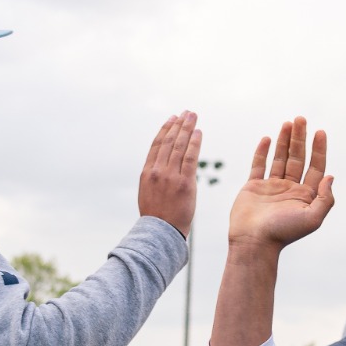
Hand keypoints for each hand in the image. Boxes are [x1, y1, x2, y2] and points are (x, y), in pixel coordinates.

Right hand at [137, 111, 202, 235]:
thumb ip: (156, 178)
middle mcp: (157, 171)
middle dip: (178, 124)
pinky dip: (194, 143)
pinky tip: (198, 132)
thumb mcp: (148, 194)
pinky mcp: (184, 183)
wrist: (160, 233)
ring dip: (187, 128)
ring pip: (179, 146)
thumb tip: (163, 169)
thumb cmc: (157, 218)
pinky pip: (190, 157)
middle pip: (168, 141)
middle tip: (186, 112)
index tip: (171, 119)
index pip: (156, 145)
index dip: (165, 130)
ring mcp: (170, 176)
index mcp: (147, 172)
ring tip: (192, 116)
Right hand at [230, 117, 334, 249]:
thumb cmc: (284, 233)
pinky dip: (262, 151)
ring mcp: (271, 187)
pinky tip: (267, 138)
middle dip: (300, 138)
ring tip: (288, 123)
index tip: (320, 132)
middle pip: (298, 158)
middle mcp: (290, 189)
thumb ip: (325, 199)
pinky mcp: (253, 187)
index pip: (315, 167)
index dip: (319, 149)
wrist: (254, 242)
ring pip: (280, 158)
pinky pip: (259, 165)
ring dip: (284, 141)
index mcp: (305, 196)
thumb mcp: (312, 218)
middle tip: (301, 119)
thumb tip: (330, 176)